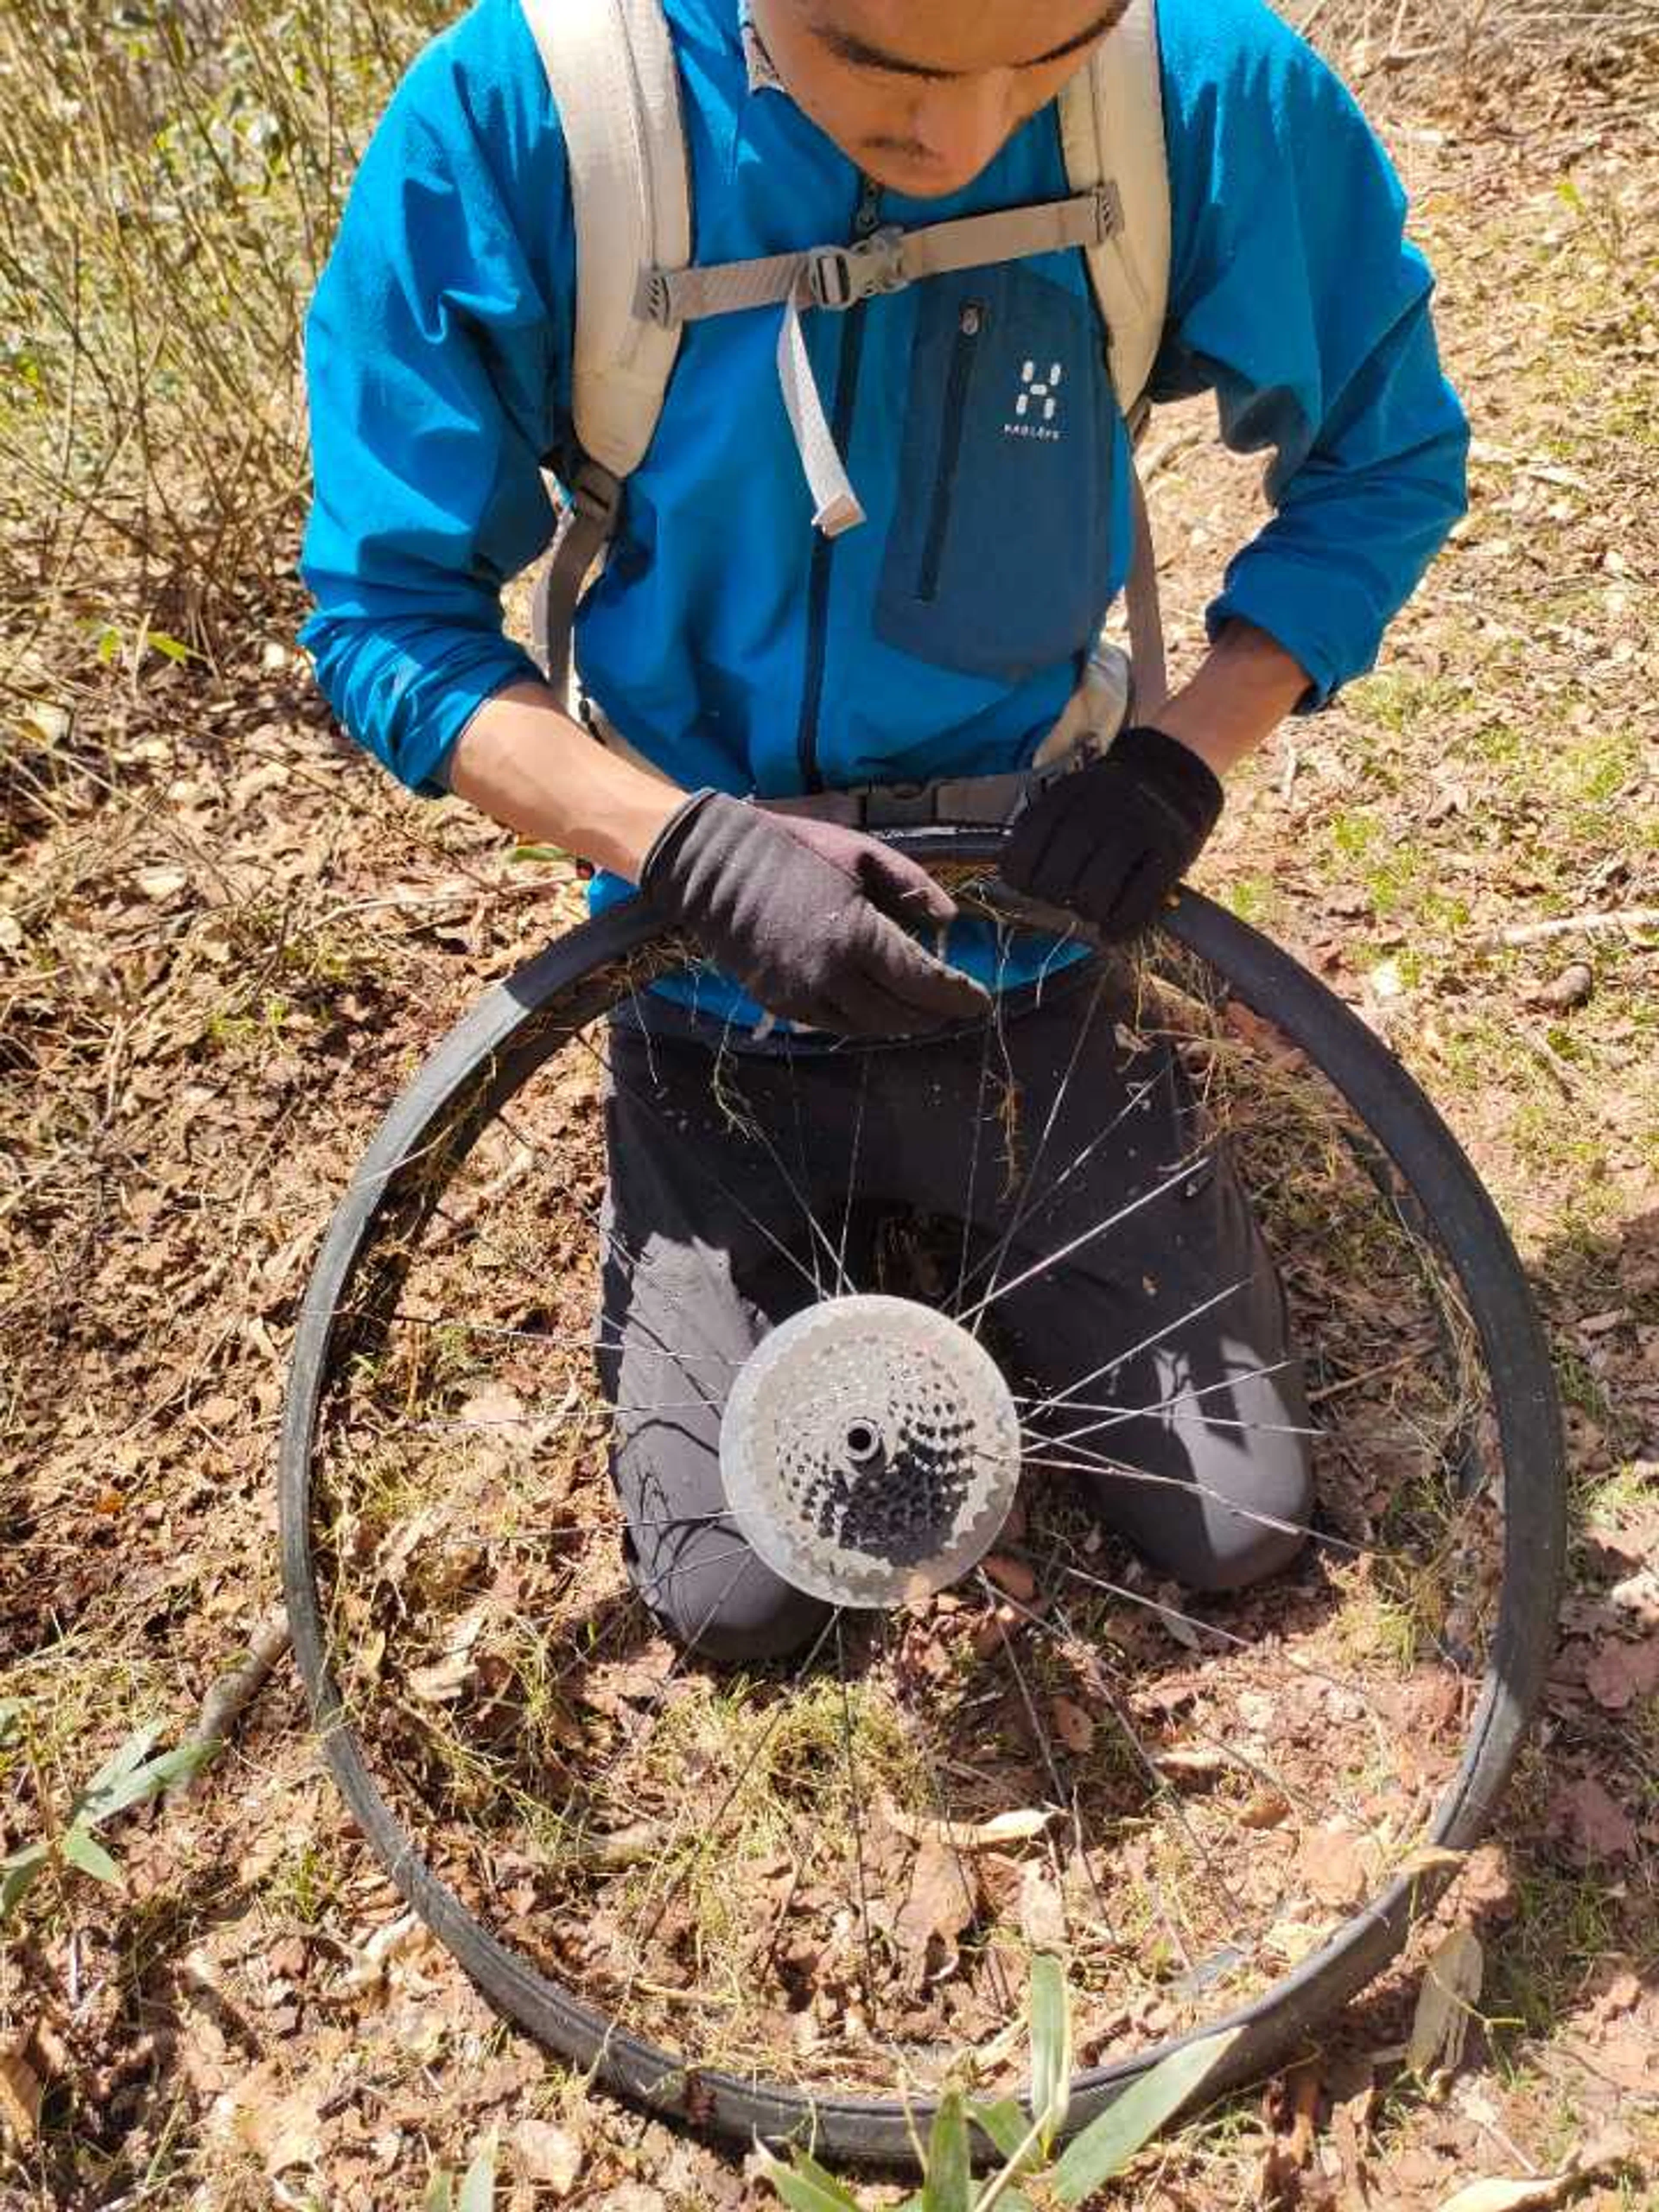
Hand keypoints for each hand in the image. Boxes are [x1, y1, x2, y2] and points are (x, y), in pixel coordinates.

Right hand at [640, 791, 990, 1034]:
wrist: (714, 867)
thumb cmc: (795, 850)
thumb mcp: (862, 854)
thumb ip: (912, 886)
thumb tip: (950, 921)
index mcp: (858, 935)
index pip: (923, 981)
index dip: (957, 995)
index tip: (982, 1001)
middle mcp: (831, 974)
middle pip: (900, 1013)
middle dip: (934, 1013)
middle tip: (957, 1008)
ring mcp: (801, 994)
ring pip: (867, 1026)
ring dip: (900, 1023)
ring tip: (923, 1012)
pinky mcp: (777, 1002)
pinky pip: (832, 1023)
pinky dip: (863, 1021)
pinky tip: (877, 1008)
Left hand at [999, 724, 1223, 939]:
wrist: (1177, 767)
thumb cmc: (1116, 795)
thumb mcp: (1075, 794)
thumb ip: (1047, 826)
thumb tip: (1015, 873)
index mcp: (1068, 797)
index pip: (1025, 851)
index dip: (1020, 879)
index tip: (1028, 885)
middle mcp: (1098, 813)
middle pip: (1055, 880)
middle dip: (1054, 897)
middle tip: (1064, 897)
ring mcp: (1136, 832)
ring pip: (1092, 896)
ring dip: (1086, 913)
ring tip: (1091, 908)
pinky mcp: (1169, 852)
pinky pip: (1137, 904)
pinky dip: (1120, 926)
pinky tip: (1113, 930)